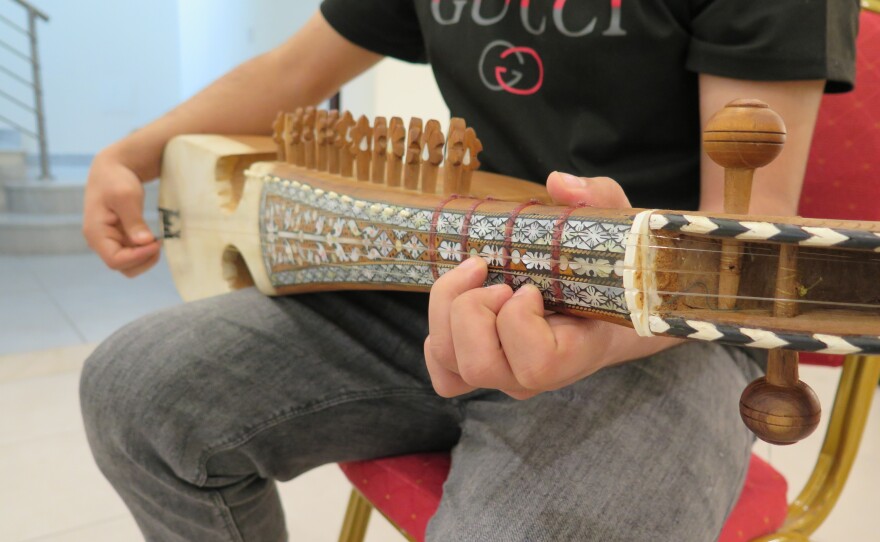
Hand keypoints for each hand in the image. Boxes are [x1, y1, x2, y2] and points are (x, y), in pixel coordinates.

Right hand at [82, 150, 160, 276]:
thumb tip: (144, 242)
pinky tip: (154, 238)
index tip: (155, 243)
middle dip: (143, 260)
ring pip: (129, 264)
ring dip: (145, 258)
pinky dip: (145, 251)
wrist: (114, 169)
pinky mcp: (120, 238)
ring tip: (157, 241)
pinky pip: (133, 254)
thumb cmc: (117, 179)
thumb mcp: (126, 196)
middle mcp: (100, 241)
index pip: (115, 260)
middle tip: (158, 243)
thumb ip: (134, 221)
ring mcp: (110, 241)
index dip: (137, 257)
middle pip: (122, 267)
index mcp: (95, 233)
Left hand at [425, 172, 679, 398]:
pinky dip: (437, 338)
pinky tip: (460, 304)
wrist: (613, 306)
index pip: (537, 365)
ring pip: (450, 362)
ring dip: (448, 309)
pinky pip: (443, 373)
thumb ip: (597, 200)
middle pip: (479, 366)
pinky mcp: (480, 370)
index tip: (532, 286)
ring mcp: (505, 376)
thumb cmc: (612, 268)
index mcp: (575, 354)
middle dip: (473, 309)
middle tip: (496, 278)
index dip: (520, 320)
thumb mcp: (616, 226)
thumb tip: (559, 183)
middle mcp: (535, 377)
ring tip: (475, 275)